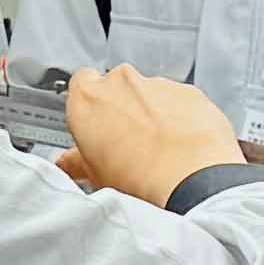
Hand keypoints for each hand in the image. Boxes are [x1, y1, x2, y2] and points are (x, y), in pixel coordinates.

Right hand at [59, 64, 247, 208]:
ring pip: (150, 94)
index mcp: (88, 98)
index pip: (80, 84)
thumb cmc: (140, 179)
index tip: (95, 126)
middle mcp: (122, 82)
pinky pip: (180, 101)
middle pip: (117, 88)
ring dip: (152, 115)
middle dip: (122, 110)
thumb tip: (71, 164)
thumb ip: (77, 161)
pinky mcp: (190, 91)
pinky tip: (181, 147)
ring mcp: (158, 84)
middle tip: (127, 146)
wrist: (192, 181)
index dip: (89, 106)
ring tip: (158, 152)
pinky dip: (181, 118)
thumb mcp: (95, 176)